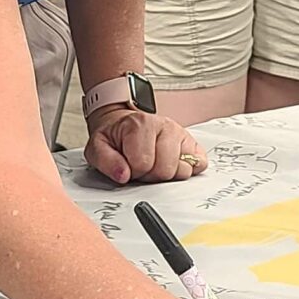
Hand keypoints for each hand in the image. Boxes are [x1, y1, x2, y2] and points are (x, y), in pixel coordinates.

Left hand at [86, 107, 206, 184]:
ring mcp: (180, 134)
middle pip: (165, 169)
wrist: (124, 124)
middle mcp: (164, 126)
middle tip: (141, 167)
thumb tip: (123, 175)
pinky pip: (200, 164)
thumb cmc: (114, 137)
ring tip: (154, 164)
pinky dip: (187, 169)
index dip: (133, 172)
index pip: (143, 164)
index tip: (128, 166)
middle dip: (150, 174)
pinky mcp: (192, 143)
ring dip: (167, 173)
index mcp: (140, 125)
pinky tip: (171, 164)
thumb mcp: (98, 147)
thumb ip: (106, 162)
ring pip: (183, 170)